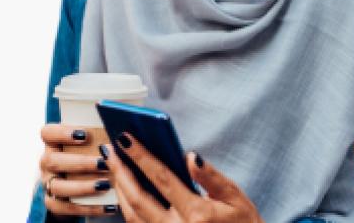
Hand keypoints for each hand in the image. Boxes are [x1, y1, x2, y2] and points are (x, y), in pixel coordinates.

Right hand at [39, 124, 116, 216]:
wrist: (79, 181)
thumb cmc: (91, 154)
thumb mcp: (94, 143)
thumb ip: (102, 136)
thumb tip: (123, 134)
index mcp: (55, 143)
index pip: (48, 133)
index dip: (62, 133)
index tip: (84, 135)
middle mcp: (48, 162)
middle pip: (52, 161)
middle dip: (80, 162)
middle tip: (103, 163)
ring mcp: (48, 183)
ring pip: (57, 187)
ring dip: (83, 186)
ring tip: (105, 185)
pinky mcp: (53, 202)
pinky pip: (65, 207)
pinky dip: (88, 208)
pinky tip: (108, 206)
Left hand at [101, 133, 263, 222]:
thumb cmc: (242, 222)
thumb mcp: (235, 196)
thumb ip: (211, 176)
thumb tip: (190, 156)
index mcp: (197, 214)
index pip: (162, 179)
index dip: (141, 157)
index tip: (126, 139)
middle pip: (138, 199)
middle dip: (121, 172)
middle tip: (111, 151)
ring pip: (131, 215)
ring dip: (120, 189)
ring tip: (115, 166)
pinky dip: (127, 206)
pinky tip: (125, 189)